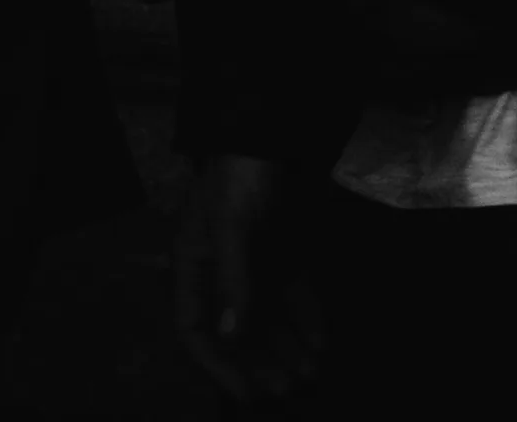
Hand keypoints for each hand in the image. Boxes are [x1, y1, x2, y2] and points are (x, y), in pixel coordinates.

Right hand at [177, 154, 320, 399]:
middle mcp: (223, 268)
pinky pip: (294, 288)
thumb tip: (231, 335)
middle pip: (238, 327)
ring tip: (309, 371)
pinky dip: (307, 313)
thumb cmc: (242, 172)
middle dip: (261, 359)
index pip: (197, 329)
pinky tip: (321, 339)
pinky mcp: (286, 244)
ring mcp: (257, 256)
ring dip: (288, 342)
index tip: (245, 392)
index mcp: (194, 265)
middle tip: (286, 388)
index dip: (219, 364)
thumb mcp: (233, 226)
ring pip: (270, 312)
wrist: (275, 124)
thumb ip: (233, 281)